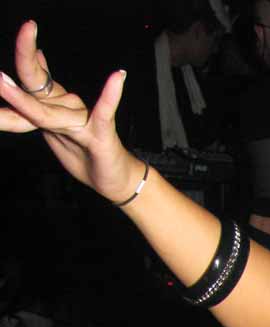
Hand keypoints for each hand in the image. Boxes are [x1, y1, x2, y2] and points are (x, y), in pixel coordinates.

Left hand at [0, 20, 141, 203]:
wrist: (115, 180)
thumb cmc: (86, 157)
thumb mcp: (54, 128)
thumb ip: (40, 99)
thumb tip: (38, 60)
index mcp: (51, 106)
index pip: (28, 78)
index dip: (11, 68)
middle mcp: (65, 108)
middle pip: (35, 83)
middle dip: (16, 67)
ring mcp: (83, 120)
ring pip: (49, 112)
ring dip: (22, 100)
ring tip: (1, 83)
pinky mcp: (101, 136)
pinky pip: (104, 114)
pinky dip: (110, 96)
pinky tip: (117, 77)